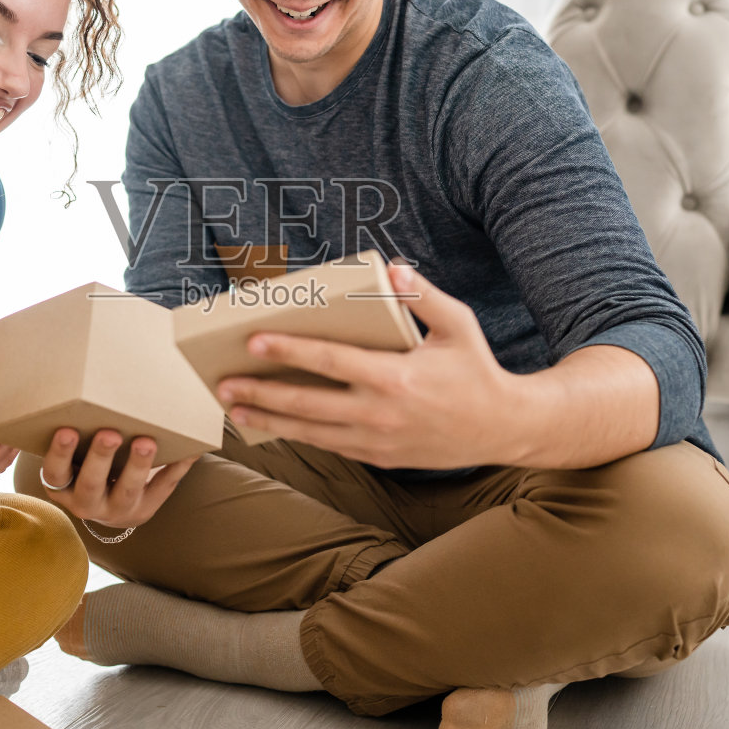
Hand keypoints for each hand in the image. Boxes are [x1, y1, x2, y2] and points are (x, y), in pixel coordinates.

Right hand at [35, 428, 197, 527]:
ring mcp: (116, 510)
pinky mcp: (145, 509)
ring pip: (127, 490)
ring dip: (138, 465)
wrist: (108, 506)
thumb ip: (74, 433)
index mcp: (63, 487)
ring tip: (146, 441)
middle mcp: (86, 503)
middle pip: (91, 483)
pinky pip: (163, 488)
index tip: (66, 430)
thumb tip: (85, 380)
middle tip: (110, 434)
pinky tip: (188, 450)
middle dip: (100, 457)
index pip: (56, 472)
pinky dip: (176, 467)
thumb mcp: (72, 459)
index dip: (60, 453)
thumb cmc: (86, 467)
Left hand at [215, 264, 525, 469]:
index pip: (330, 362)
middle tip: (224, 384)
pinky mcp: (379, 458)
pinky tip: (273, 425)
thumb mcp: (459, 325)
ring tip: (234, 408)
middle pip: (306, 405)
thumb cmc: (477, 370)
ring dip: (269, 420)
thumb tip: (393, 269)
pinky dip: (298, 436)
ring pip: (310, 433)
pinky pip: (329, 446)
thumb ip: (424, 297)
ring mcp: (377, 441)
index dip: (289, 351)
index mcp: (395, 377)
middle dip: (261, 393)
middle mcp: (380, 413)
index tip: (254, 342)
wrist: (504, 429)